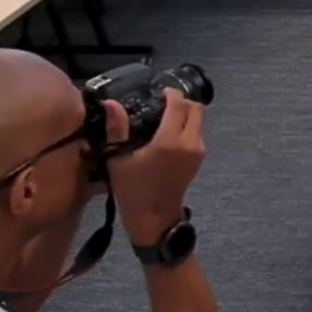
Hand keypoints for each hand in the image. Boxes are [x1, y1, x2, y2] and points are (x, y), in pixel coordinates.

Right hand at [104, 90, 206, 246]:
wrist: (154, 218)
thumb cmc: (133, 190)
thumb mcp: (118, 159)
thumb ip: (116, 128)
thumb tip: (111, 103)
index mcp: (170, 141)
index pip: (179, 105)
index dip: (170, 94)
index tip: (159, 92)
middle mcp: (189, 143)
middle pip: (196, 109)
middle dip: (182, 101)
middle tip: (163, 103)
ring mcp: (198, 151)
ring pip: (200, 120)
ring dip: (186, 114)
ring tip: (165, 117)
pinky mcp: (199, 159)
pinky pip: (198, 133)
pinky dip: (188, 126)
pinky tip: (169, 132)